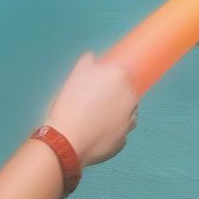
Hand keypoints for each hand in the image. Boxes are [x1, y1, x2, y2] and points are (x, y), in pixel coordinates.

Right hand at [44, 53, 137, 167]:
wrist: (67, 139)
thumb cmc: (71, 103)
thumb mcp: (75, 73)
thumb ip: (87, 61)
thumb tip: (92, 58)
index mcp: (121, 77)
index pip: (122, 74)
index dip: (110, 80)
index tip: (98, 86)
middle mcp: (131, 98)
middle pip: (126, 94)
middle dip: (113, 96)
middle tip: (93, 102)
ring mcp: (130, 121)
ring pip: (125, 114)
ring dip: (115, 114)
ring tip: (93, 119)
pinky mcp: (124, 141)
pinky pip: (118, 132)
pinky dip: (110, 131)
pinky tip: (94, 133)